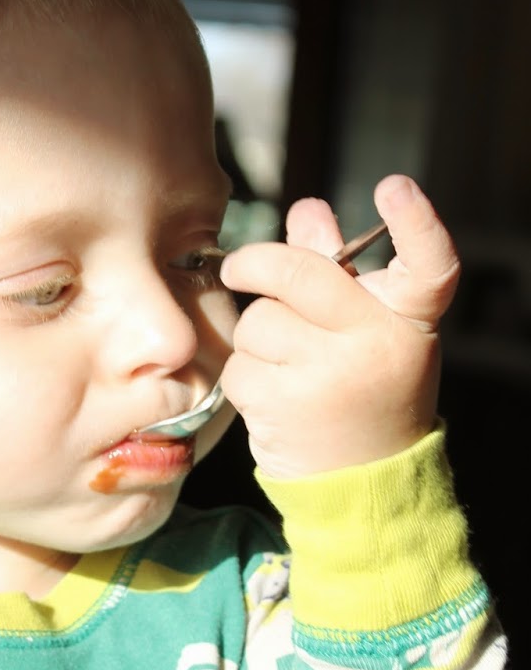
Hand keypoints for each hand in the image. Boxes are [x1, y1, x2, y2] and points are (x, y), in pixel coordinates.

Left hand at [218, 175, 460, 478]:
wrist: (361, 482)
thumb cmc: (362, 389)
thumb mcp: (367, 330)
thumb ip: (336, 269)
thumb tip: (306, 212)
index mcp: (409, 320)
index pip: (431, 264)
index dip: (417, 222)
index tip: (393, 187)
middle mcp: (377, 343)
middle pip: (298, 272)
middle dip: (254, 263)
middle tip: (237, 270)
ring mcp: (331, 375)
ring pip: (258, 321)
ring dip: (258, 338)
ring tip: (290, 368)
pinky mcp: (285, 405)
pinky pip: (240, 363)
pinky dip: (246, 376)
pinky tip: (276, 396)